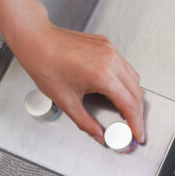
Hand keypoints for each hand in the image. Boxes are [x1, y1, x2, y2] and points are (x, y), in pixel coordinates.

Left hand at [9, 17, 143, 145]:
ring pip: (134, 78)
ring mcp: (111, 51)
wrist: (36, 40)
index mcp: (102, 75)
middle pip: (137, 92)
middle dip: (136, 113)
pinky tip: (115, 89)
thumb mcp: (66, 101)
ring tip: (123, 110)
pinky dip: (125, 82)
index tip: (137, 134)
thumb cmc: (45, 64)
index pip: (129, 104)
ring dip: (132, 97)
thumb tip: (99, 135)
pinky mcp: (108, 46)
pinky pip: (125, 66)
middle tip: (132, 126)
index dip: (136, 123)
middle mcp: (111, 60)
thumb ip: (86, 122)